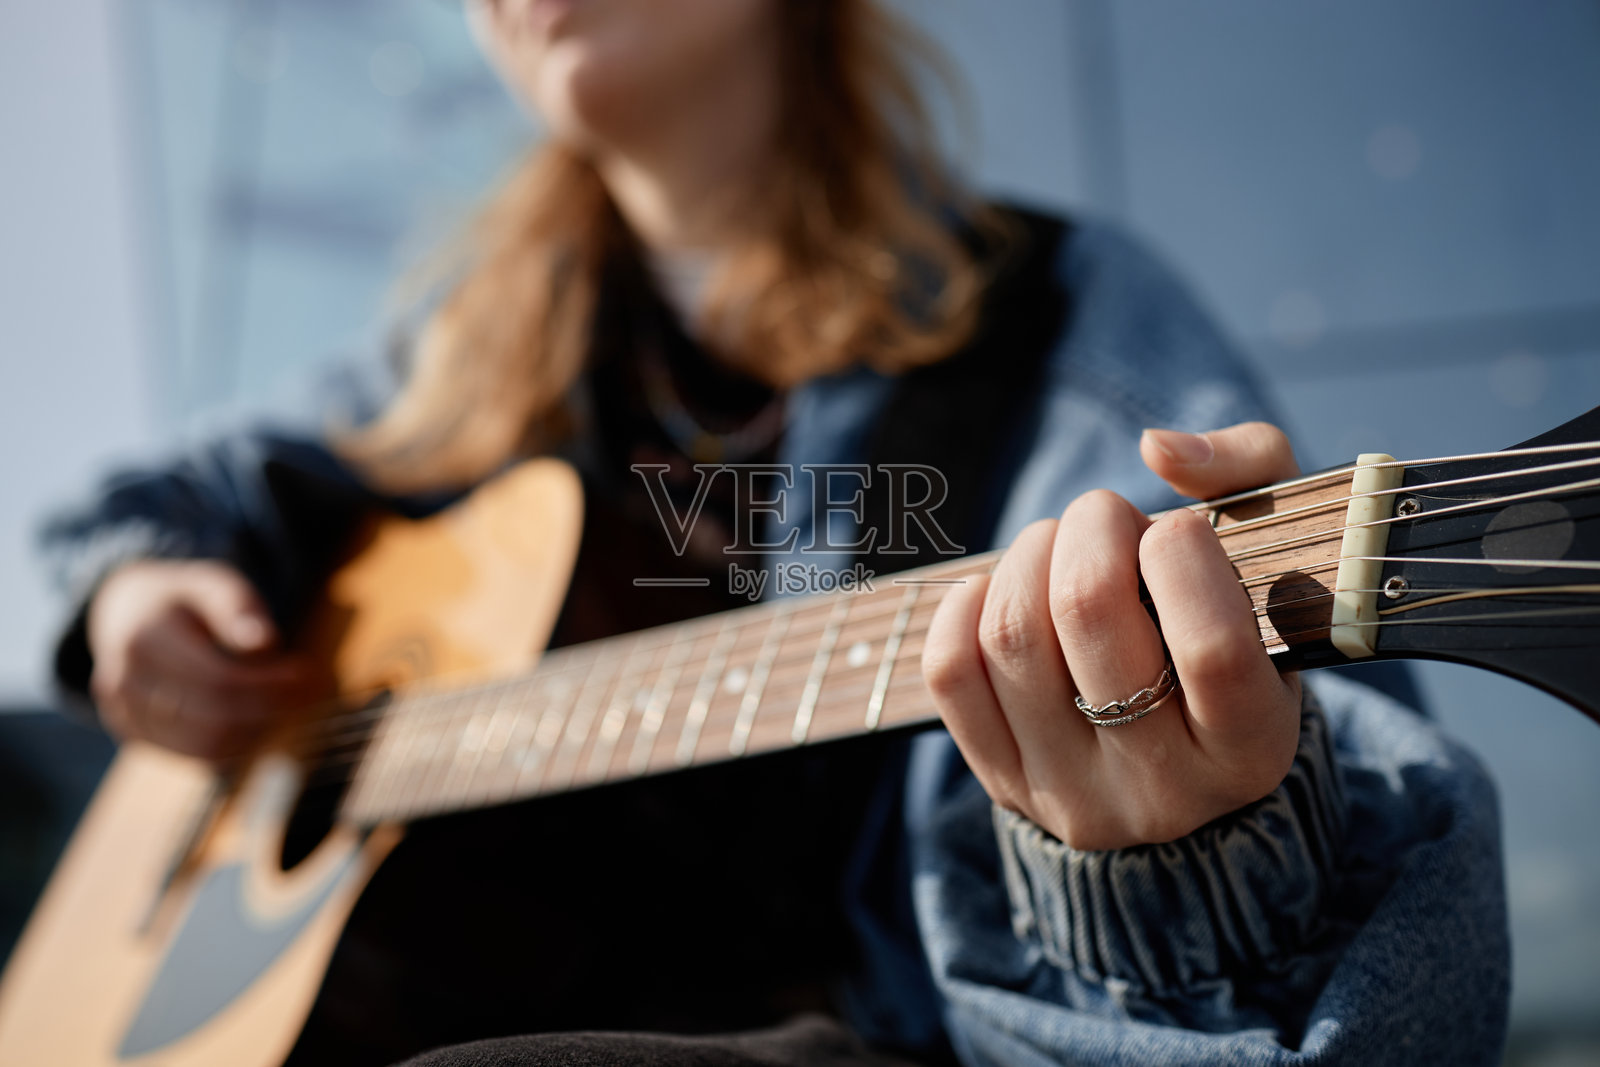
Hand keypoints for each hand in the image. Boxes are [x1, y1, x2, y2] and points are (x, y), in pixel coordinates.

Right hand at [86, 560, 310, 761]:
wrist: (124, 613)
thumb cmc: (181, 598)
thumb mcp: (211, 583)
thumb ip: (238, 608)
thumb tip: (265, 642)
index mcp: (144, 639)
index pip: (217, 680)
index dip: (269, 685)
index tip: (307, 675)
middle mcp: (124, 682)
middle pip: (212, 719)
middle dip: (269, 711)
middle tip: (307, 695)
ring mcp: (125, 714)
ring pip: (204, 747)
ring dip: (255, 733)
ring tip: (286, 706)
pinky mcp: (136, 735)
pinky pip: (194, 756)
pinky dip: (234, 745)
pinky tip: (258, 720)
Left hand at [923, 422, 1303, 850]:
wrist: (1187, 764)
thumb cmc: (1239, 629)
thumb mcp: (1279, 556)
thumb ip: (1248, 470)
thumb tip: (1156, 447)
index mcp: (1253, 745)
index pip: (1212, 645)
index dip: (1181, 552)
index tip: (1178, 530)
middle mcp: (1164, 788)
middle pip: (1088, 614)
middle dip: (1091, 528)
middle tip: (1108, 520)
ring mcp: (1074, 793)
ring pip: (1012, 635)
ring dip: (1029, 556)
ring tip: (1061, 548)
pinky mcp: (1004, 782)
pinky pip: (951, 674)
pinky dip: (963, 606)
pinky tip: (1001, 590)